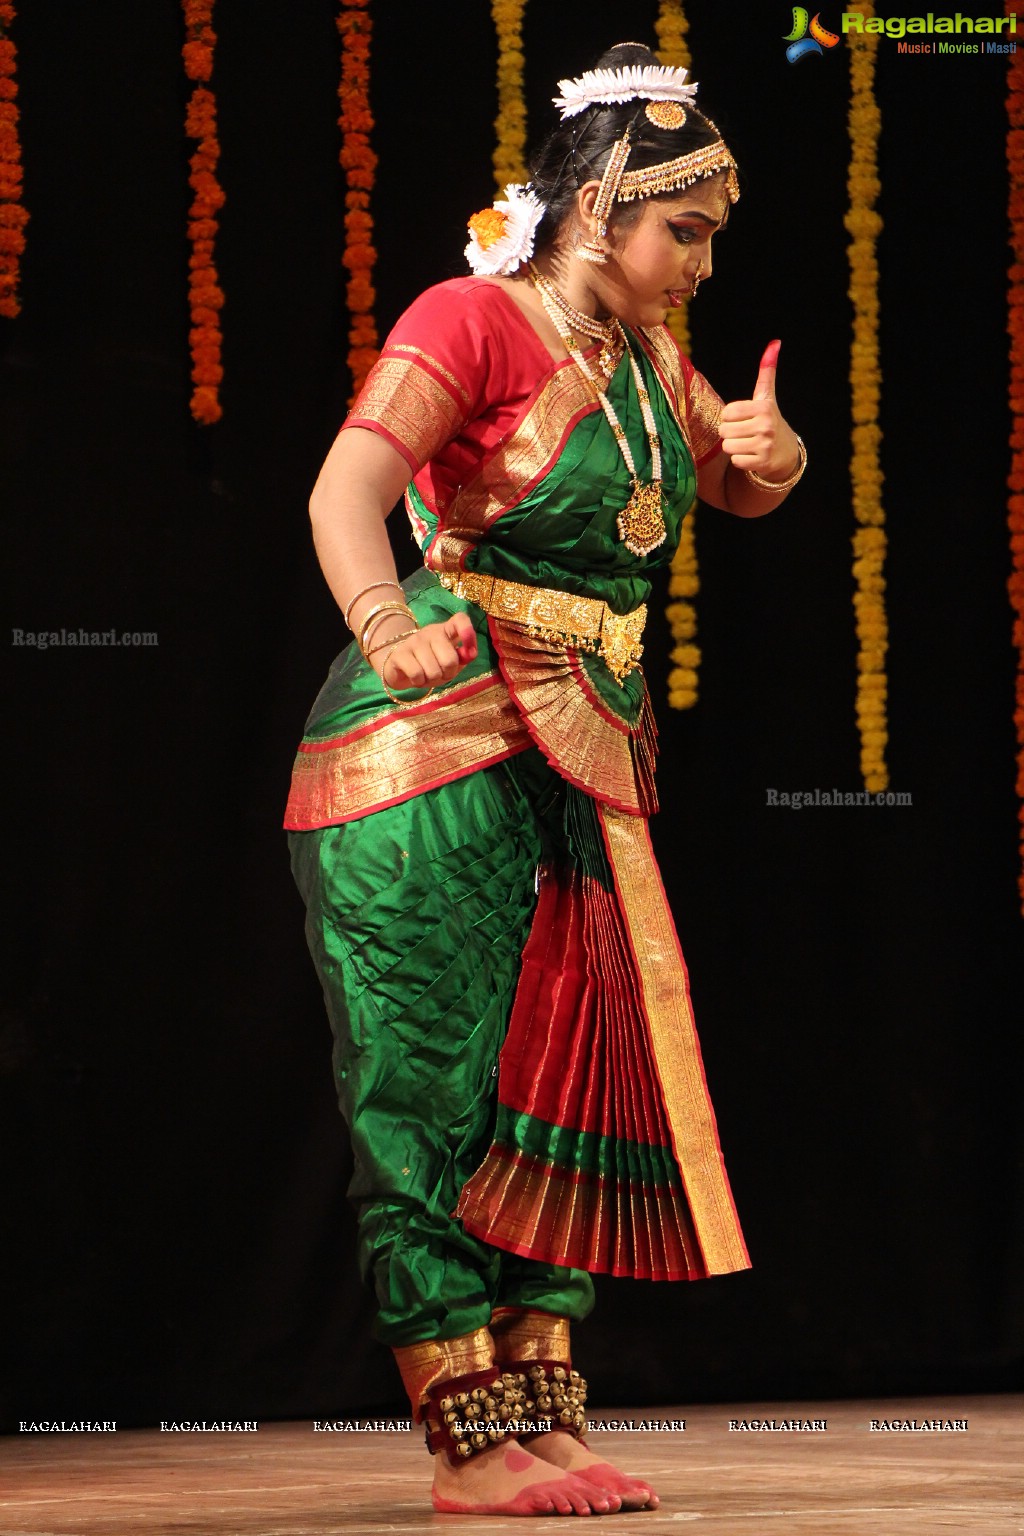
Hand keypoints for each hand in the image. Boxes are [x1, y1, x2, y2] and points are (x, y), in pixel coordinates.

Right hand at [371, 612, 477, 691]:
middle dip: (448, 674)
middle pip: (450, 660)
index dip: (467, 631)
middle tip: (441, 674)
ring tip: (426, 675)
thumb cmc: (430, 665)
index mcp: (446, 630)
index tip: (470, 650)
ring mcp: (414, 641)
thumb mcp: (450, 663)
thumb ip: (463, 658)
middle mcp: (430, 632)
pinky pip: (417, 674)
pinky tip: (416, 678)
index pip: (460, 620)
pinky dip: (419, 682)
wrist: (400, 669)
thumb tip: (471, 654)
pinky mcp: (400, 653)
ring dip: (432, 680)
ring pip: (433, 671)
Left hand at [718, 340, 800, 479]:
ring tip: (747, 444)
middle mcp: (765, 424)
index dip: (730, 418)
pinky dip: (740, 461)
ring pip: (728, 447)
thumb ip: (767, 372)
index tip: (742, 419)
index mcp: (763, 407)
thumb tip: (775, 342)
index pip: (726, 412)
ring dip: (734, 448)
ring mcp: (765, 444)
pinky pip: (735, 461)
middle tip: (744, 433)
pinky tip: (751, 456)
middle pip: (724, 430)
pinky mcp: (762, 462)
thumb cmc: (768, 420)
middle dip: (730, 433)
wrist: (785, 451)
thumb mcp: (767, 397)